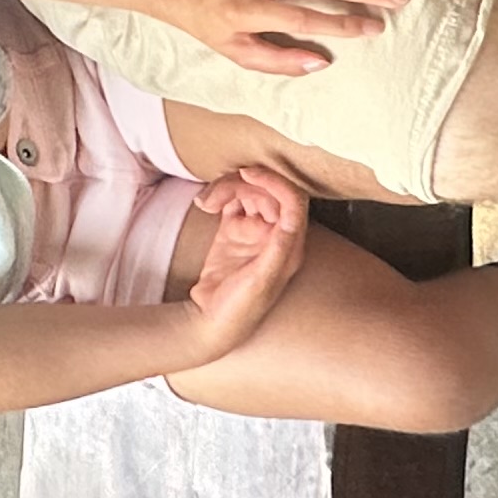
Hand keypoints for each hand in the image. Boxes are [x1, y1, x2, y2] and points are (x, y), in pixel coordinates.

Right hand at [177, 166, 312, 356]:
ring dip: (226, 189)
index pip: (292, 199)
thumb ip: (278, 250)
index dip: (274, 181)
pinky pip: (230, 201)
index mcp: (290, 245)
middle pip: (266, 191)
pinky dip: (217, 196)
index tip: (247, 174)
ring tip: (205, 204)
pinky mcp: (233, 231)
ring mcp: (253, 232)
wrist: (210, 323)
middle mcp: (275, 234)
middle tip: (213, 198)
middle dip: (241, 186)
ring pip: (247, 192)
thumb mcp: (262, 282)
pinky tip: (205, 206)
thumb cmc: (241, 309)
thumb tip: (292, 220)